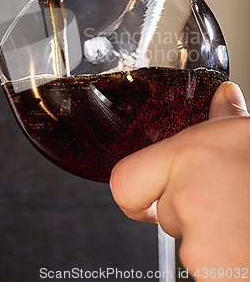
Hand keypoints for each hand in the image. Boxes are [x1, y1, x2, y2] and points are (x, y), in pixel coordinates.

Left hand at [109, 82, 249, 277]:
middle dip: (188, 208)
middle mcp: (188, 202)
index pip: (124, 182)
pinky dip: (226, 255)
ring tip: (244, 216)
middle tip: (229, 197)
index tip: (151, 193)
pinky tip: (248, 235)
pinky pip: (208, 265)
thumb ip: (226, 121)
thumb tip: (223, 97)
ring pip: (187, 240)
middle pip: (163, 211)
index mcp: (191, 157)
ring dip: (211, 232)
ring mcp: (202, 249)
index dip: (138, 190)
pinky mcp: (217, 278)